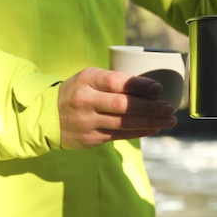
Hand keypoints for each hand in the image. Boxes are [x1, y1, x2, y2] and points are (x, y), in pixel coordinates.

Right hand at [58, 67, 176, 148]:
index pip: (116, 82)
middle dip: (150, 107)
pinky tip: (155, 128)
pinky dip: (139, 132)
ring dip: (150, 122)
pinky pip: (120, 135)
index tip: (159, 88)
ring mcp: (87, 121)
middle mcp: (85, 100)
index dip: (139, 85)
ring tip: (169, 119)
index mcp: (87, 80)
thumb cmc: (79, 91)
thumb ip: (115, 81)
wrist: (46, 115)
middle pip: (122, 105)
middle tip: (170, 108)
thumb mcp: (90, 78)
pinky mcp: (90, 138)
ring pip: (124, 123)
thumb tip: (153, 88)